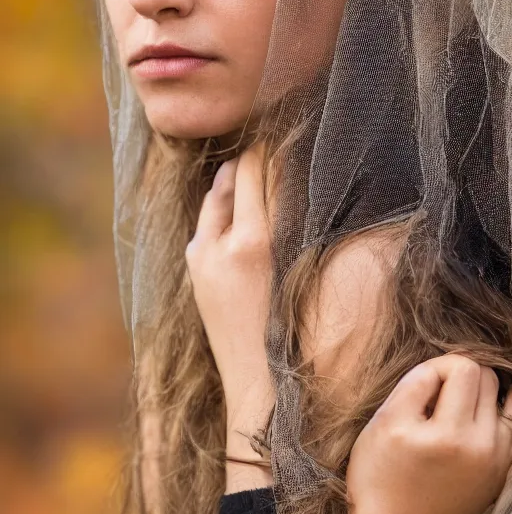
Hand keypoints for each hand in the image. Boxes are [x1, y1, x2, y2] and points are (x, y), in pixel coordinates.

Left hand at [185, 149, 274, 471]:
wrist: (260, 386)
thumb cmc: (298, 332)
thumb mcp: (305, 271)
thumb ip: (304, 224)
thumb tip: (313, 185)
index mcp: (257, 243)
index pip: (264, 172)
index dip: (277, 146)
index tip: (290, 127)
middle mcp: (223, 243)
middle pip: (238, 175)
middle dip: (255, 152)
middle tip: (273, 131)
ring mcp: (203, 256)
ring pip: (217, 194)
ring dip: (234, 174)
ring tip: (253, 156)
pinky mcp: (196, 269)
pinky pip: (208, 221)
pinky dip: (222, 202)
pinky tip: (234, 194)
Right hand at [346, 354, 511, 513]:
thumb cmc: (381, 482)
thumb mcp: (383, 424)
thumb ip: (415, 383)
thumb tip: (442, 364)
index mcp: (449, 436)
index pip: (462, 367)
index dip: (439, 366)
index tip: (422, 385)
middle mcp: (481, 445)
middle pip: (485, 376)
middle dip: (458, 375)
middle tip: (435, 395)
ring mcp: (498, 457)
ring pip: (500, 392)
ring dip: (478, 388)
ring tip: (456, 401)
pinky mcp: (505, 466)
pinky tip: (509, 387)